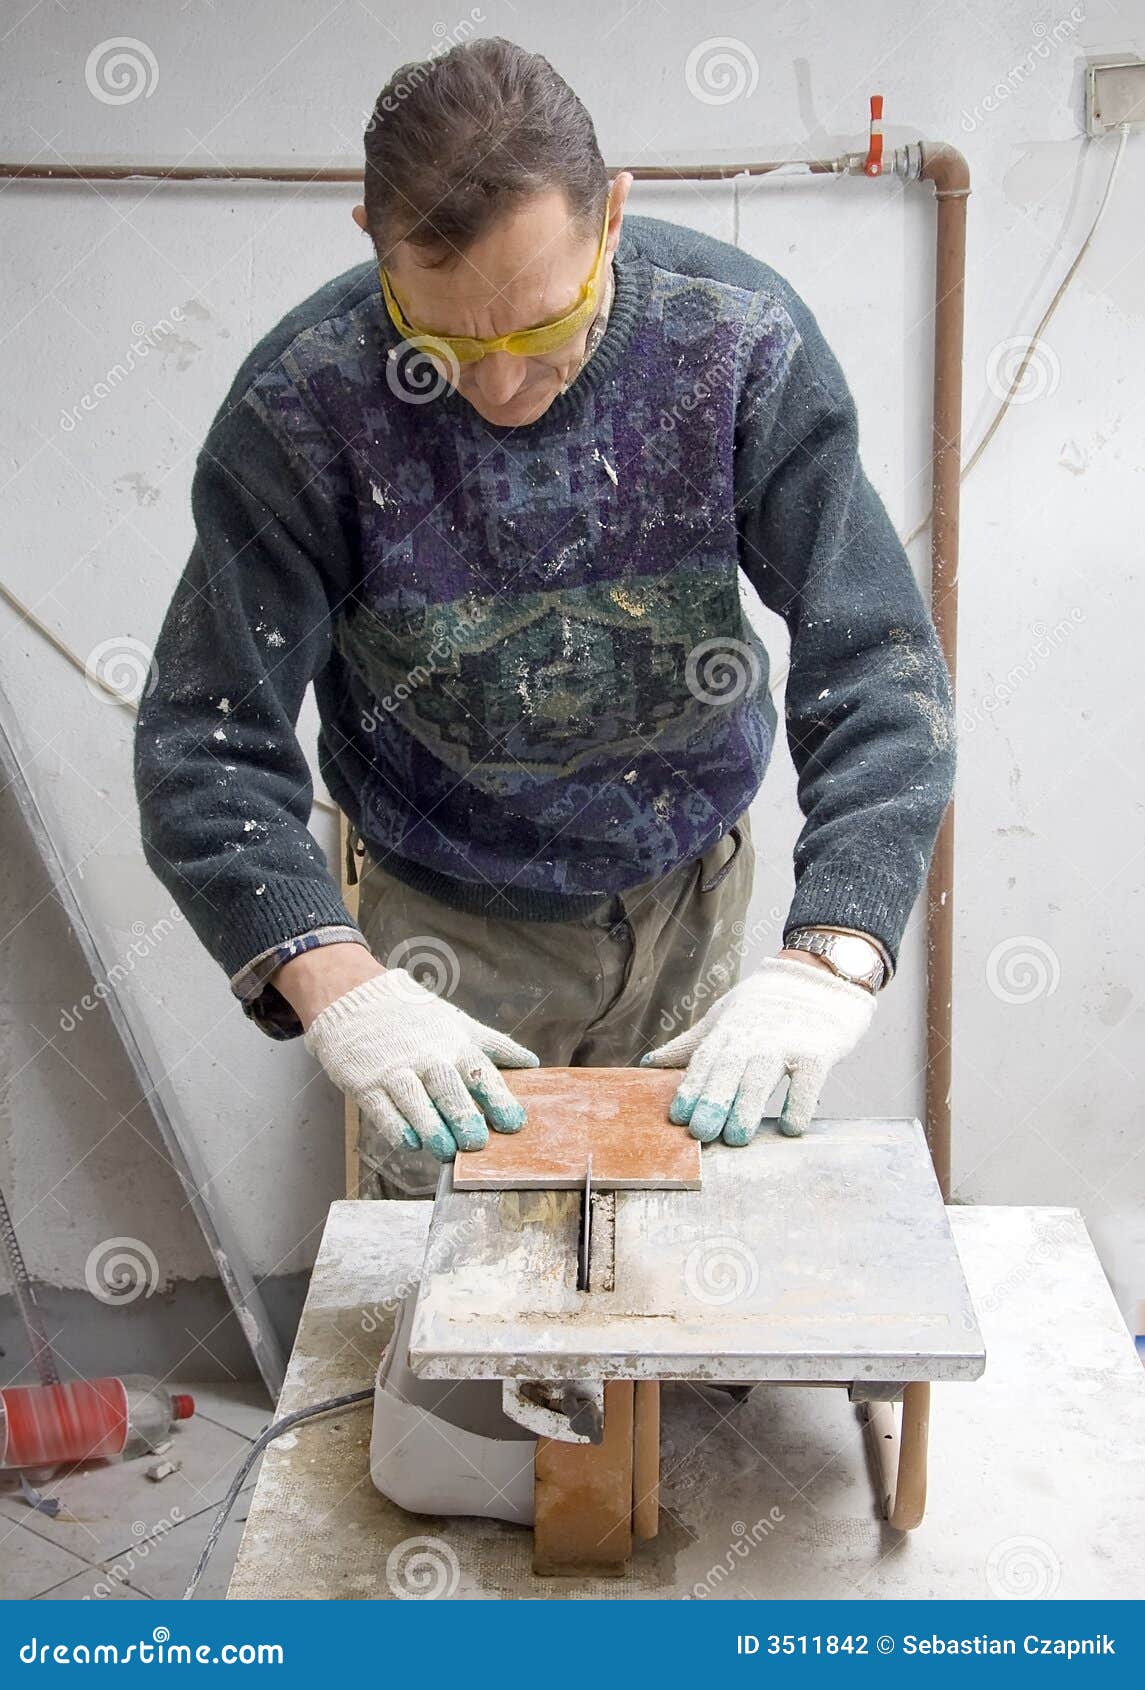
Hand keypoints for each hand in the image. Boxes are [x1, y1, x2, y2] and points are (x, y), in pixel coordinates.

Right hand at [303, 971, 538, 1161]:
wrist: (355, 999)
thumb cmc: (414, 1017)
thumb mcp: (457, 1022)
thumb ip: (493, 1045)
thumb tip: (532, 1064)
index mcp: (453, 1042)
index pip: (479, 1070)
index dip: (498, 1097)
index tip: (514, 1123)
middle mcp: (425, 1055)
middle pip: (447, 1087)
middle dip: (463, 1115)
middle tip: (477, 1143)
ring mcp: (394, 1069)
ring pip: (414, 1100)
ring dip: (431, 1127)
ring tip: (446, 1151)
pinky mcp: (365, 1082)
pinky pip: (381, 1109)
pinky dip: (396, 1127)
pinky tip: (410, 1142)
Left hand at [641, 956, 874, 1142]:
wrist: (819, 979)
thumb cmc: (765, 1005)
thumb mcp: (723, 1016)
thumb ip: (691, 1044)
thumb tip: (648, 1063)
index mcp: (728, 1030)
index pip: (704, 1060)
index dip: (690, 1088)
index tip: (677, 1116)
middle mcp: (754, 1036)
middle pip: (729, 1069)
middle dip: (713, 1100)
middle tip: (701, 1132)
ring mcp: (786, 1042)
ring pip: (763, 1075)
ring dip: (747, 1106)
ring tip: (736, 1137)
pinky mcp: (818, 1050)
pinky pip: (807, 1080)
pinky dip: (799, 1103)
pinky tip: (790, 1127)